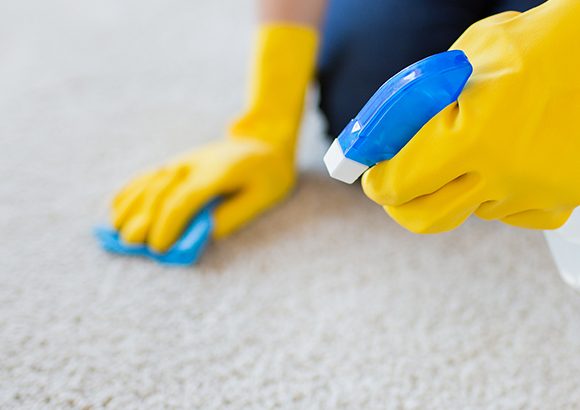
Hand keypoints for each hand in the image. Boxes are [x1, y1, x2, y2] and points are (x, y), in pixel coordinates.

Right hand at [111, 138, 293, 250]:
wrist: (263, 142)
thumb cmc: (267, 176)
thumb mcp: (261, 198)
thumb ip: (232, 216)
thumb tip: (201, 235)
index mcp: (216, 175)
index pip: (182, 201)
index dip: (167, 226)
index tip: (159, 249)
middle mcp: (193, 166)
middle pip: (159, 194)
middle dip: (143, 222)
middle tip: (133, 246)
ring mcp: (182, 162)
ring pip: (148, 183)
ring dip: (130, 208)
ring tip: (117, 232)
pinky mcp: (178, 162)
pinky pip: (148, 175)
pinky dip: (130, 190)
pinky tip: (116, 208)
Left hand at [362, 1, 579, 232]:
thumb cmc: (524, 47)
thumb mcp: (455, 66)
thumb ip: (414, 108)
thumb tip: (379, 141)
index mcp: (470, 138)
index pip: (398, 185)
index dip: (377, 183)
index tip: (372, 178)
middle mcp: (501, 174)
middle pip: (424, 218)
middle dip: (402, 202)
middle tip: (397, 186)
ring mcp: (532, 191)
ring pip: (468, 210)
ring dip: (457, 188)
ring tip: (475, 148)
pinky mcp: (559, 199)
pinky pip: (507, 213)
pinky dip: (496, 193)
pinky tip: (505, 161)